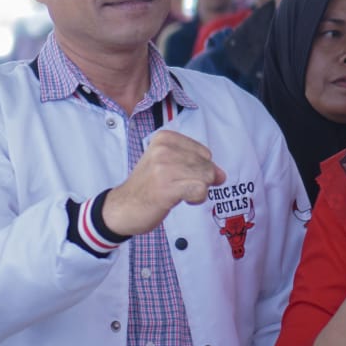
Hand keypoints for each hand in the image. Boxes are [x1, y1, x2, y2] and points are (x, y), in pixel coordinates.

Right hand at [103, 129, 224, 236]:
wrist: (123, 207)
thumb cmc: (147, 187)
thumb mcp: (168, 166)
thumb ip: (196, 165)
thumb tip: (221, 175)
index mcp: (164, 138)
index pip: (204, 152)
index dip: (197, 169)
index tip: (177, 176)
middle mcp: (163, 149)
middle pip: (207, 165)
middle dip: (198, 181)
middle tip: (175, 187)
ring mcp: (164, 167)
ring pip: (206, 177)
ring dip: (196, 191)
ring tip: (176, 193)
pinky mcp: (167, 186)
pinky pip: (201, 190)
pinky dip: (196, 198)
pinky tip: (179, 199)